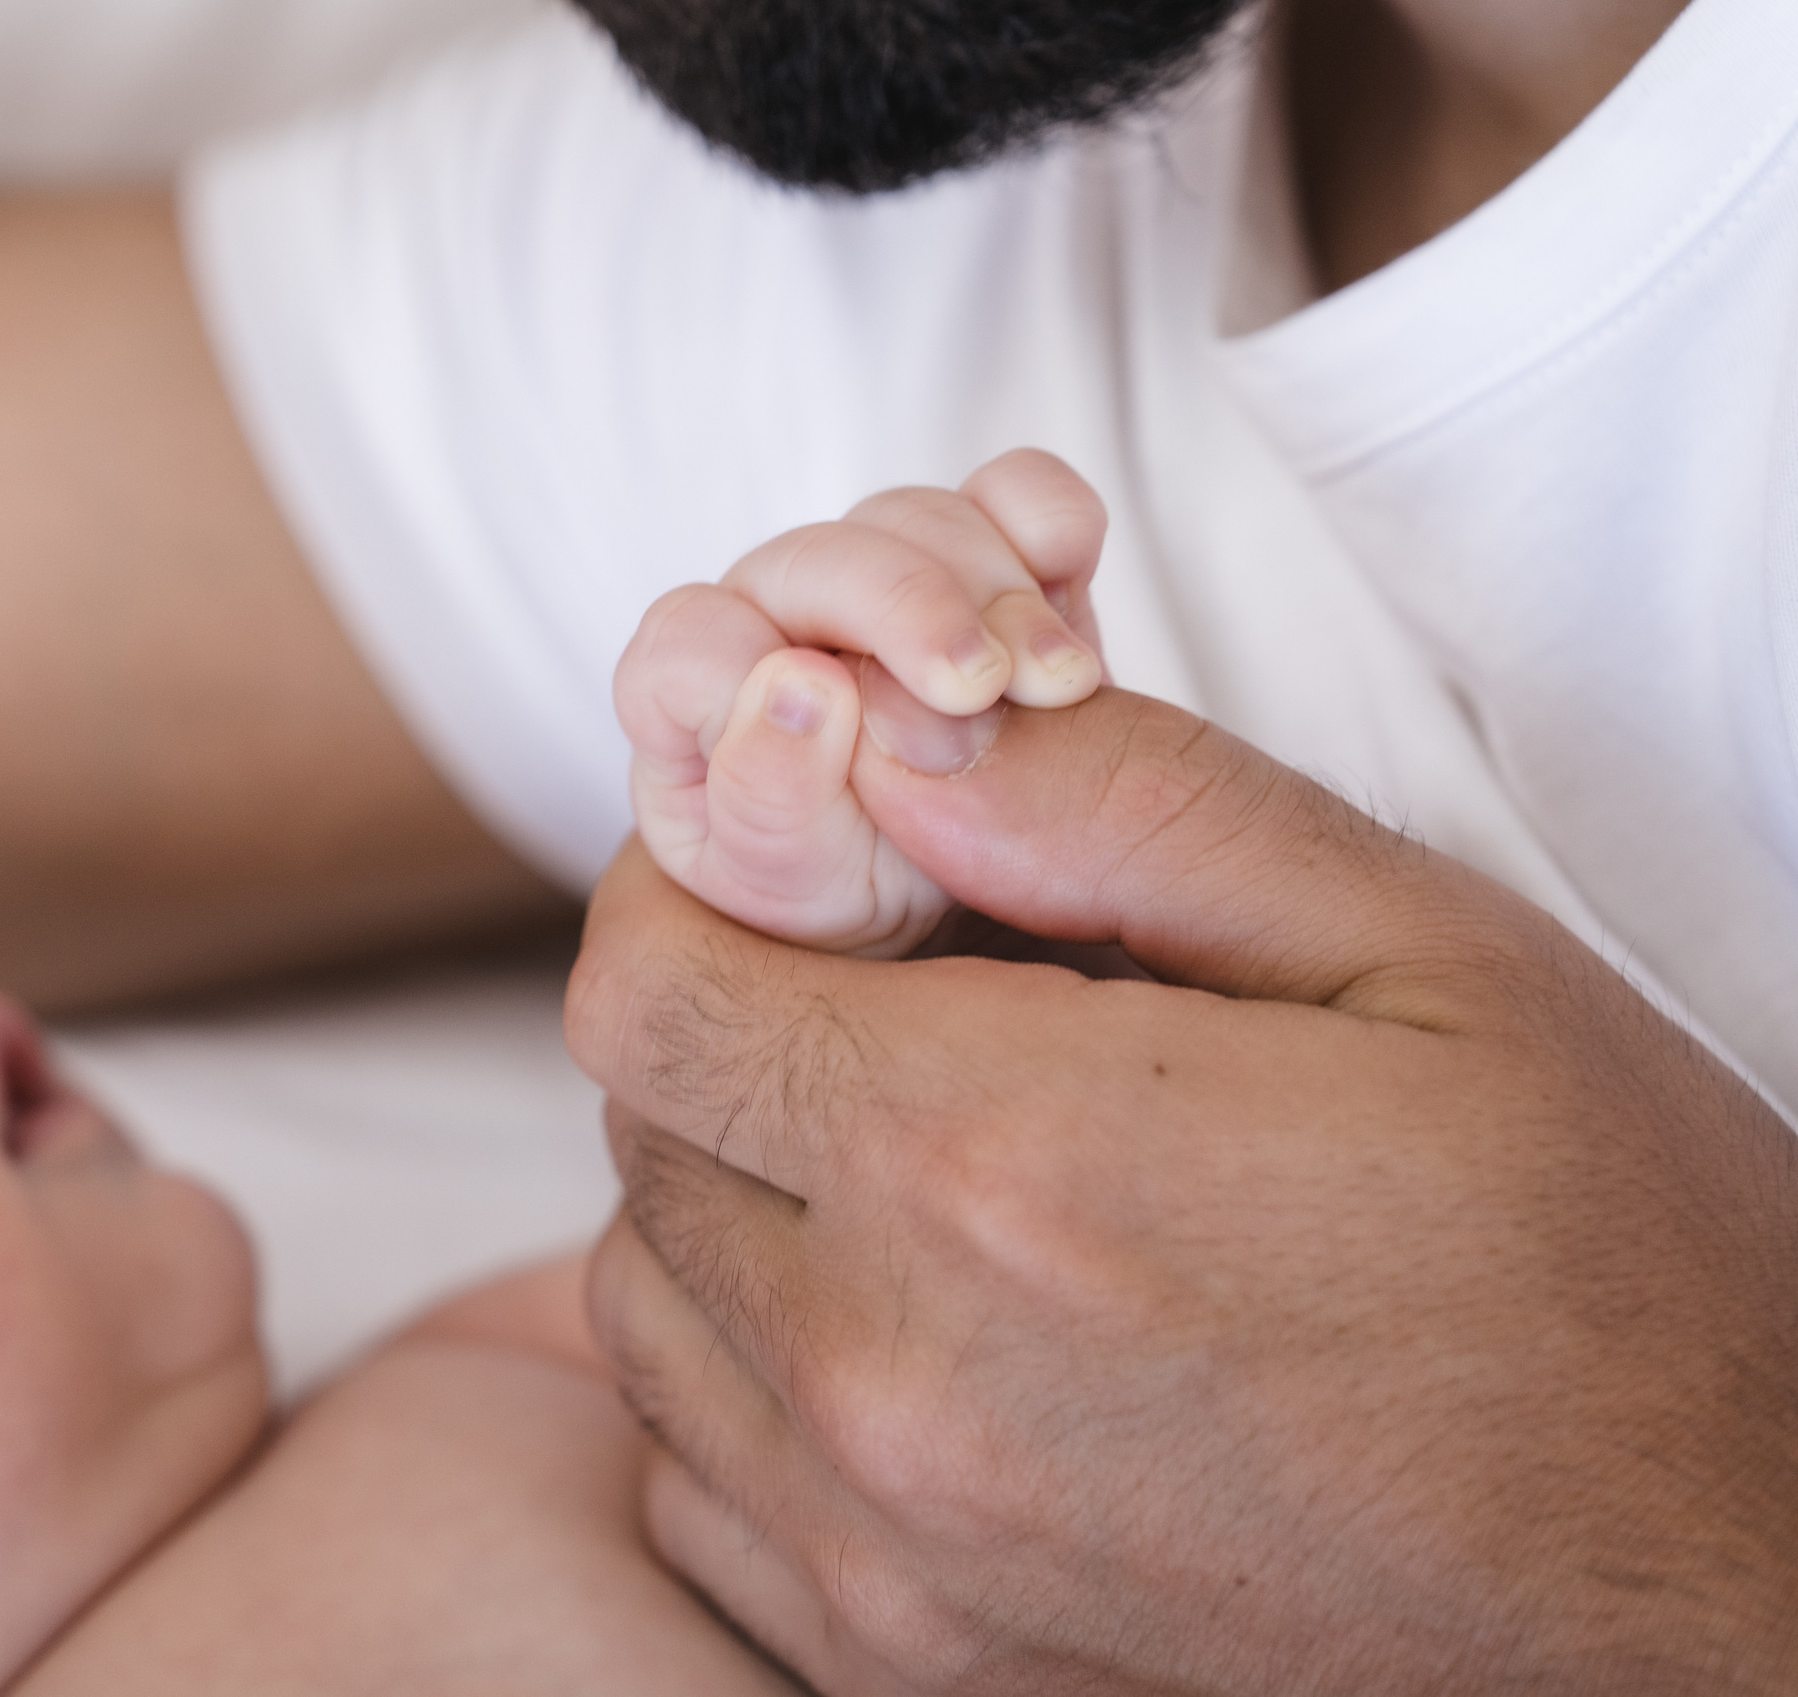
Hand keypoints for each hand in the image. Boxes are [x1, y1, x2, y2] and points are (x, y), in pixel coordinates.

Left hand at [568, 686, 1797, 1695]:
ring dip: (732, 1199)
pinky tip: (915, 1332)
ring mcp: (890, 1556)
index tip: (802, 868)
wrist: (1719, 1598)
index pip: (648, 989)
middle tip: (905, 1000)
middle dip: (733, 1027)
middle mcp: (897, 1381)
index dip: (691, 889)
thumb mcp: (1413, 948)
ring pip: (647, 1310)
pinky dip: (748, 1382)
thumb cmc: (1605, 1265)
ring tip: (924, 1164)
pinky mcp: (912, 1668)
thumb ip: (1114, 808)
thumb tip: (880, 731)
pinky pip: (698, 1480)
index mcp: (999, 1164)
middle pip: (645, 1136)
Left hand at [614, 450, 1103, 956]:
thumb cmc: (837, 885)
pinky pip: (1016, 490)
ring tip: (1057, 688)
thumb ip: (770, 793)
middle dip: (908, 607)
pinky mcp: (983, 554)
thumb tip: (799, 681)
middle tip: (982, 688)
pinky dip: (1053, 524)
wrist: (948, 893)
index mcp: (687, 684)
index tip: (864, 741)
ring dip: (998, 594)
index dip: (767, 679)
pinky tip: (1074, 597)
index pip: (693, 640)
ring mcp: (879, 570)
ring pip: (918, 518)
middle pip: (819, 555)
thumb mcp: (790, 879)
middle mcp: (770, 605)